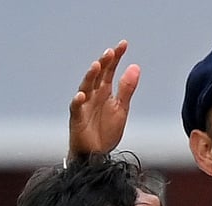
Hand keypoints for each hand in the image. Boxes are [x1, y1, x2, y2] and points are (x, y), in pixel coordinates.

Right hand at [68, 40, 139, 158]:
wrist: (96, 154)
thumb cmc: (106, 130)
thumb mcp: (121, 108)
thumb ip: (127, 88)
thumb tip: (135, 66)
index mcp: (105, 92)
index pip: (110, 70)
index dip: (116, 57)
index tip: (124, 44)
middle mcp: (93, 95)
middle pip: (98, 76)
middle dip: (104, 63)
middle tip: (110, 52)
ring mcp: (84, 106)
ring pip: (85, 87)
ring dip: (90, 77)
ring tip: (97, 65)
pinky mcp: (76, 119)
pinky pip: (76, 108)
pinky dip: (78, 101)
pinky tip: (81, 95)